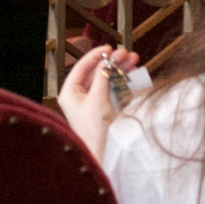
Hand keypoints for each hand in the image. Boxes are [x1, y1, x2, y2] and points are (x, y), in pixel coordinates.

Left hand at [56, 44, 139, 161]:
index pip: (81, 66)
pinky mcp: (101, 109)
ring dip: (120, 70)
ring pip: (106, 79)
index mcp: (69, 92)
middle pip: (96, 72)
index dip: (96, 55)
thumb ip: (102, 77)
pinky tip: (133, 75)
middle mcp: (78, 96)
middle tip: (126, 54)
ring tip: (134, 62)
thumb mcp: (98, 99)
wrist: (101, 155)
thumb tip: (107, 61)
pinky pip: (112, 90)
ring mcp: (90, 102)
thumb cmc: (93, 131)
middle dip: (113, 62)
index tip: (109, 48)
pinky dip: (122, 82)